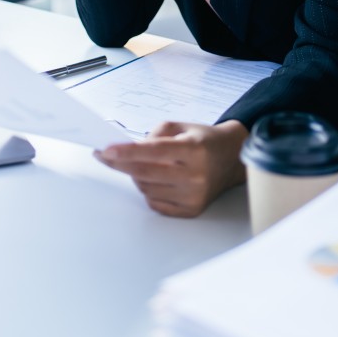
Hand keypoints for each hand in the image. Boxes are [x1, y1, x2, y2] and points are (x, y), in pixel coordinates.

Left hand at [94, 120, 248, 217]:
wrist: (231, 159)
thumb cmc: (202, 140)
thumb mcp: (181, 126)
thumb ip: (154, 134)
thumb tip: (128, 150)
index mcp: (194, 149)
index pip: (154, 151)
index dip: (127, 151)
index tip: (105, 150)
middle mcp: (195, 175)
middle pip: (145, 173)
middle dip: (120, 163)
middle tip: (106, 155)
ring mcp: (193, 196)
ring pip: (146, 189)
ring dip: (135, 176)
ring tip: (140, 164)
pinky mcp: (191, 210)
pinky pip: (155, 203)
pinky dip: (147, 190)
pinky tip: (154, 178)